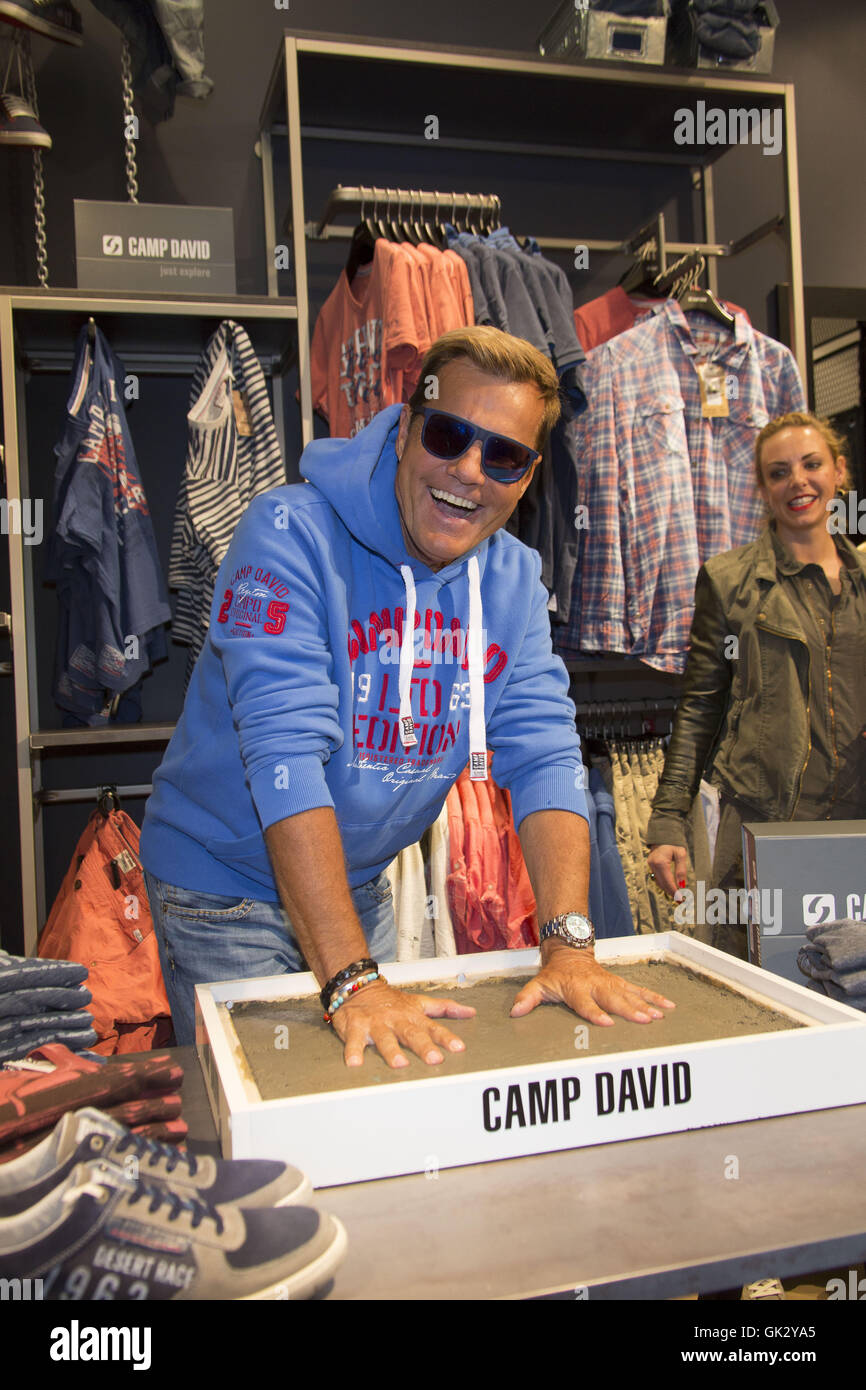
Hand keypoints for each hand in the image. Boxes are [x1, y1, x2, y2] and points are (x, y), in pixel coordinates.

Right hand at [331, 977, 475, 1067]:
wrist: (359, 986)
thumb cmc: (391, 1001)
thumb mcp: (419, 1002)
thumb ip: (444, 1008)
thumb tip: (470, 1012)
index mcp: (413, 1016)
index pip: (433, 1028)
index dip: (446, 1038)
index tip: (459, 1048)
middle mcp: (396, 1020)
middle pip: (411, 1034)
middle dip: (423, 1047)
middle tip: (434, 1059)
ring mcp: (376, 1023)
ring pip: (385, 1038)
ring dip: (392, 1051)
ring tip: (399, 1064)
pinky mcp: (355, 1027)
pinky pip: (353, 1040)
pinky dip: (353, 1051)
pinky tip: (355, 1063)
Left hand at [510, 942, 675, 1025]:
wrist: (569, 951)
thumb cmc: (555, 974)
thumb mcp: (538, 984)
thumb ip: (528, 998)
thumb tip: (515, 1012)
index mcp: (576, 988)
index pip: (585, 1003)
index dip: (595, 1013)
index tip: (607, 1023)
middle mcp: (596, 985)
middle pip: (614, 999)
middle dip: (629, 1010)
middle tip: (644, 1020)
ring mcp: (611, 983)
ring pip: (631, 994)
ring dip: (646, 1005)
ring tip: (659, 1016)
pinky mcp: (620, 983)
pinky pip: (640, 990)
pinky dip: (654, 997)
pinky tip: (668, 1006)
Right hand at [647, 843, 688, 897]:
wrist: (663, 834)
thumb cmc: (674, 843)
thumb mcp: (681, 854)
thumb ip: (681, 870)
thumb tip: (682, 885)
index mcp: (660, 862)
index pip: (667, 881)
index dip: (674, 892)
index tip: (681, 900)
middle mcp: (653, 865)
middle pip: (662, 884)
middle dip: (671, 893)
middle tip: (681, 901)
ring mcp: (650, 865)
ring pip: (659, 882)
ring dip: (667, 889)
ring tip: (678, 896)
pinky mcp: (651, 865)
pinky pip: (657, 878)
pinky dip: (664, 884)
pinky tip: (671, 887)